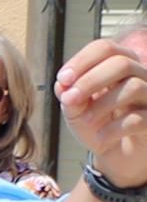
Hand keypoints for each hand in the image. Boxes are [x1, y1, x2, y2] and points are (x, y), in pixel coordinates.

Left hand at [60, 33, 146, 185]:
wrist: (115, 153)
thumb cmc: (96, 123)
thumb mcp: (75, 108)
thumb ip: (68, 94)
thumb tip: (63, 85)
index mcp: (119, 65)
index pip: (105, 48)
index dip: (82, 60)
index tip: (62, 79)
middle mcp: (141, 75)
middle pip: (122, 63)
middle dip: (91, 80)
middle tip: (70, 99)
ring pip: (134, 86)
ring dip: (103, 104)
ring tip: (86, 120)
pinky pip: (139, 118)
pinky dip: (115, 128)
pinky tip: (101, 137)